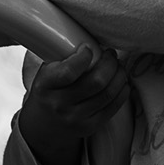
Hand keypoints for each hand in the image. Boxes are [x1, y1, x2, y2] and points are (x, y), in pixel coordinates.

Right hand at [19, 42, 130, 164]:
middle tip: (111, 54)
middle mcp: (60, 104)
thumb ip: (63, 58)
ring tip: (118, 66)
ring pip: (108, 93)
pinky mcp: (90, 127)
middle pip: (96, 81)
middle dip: (110, 63)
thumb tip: (90, 37)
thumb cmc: (48, 91)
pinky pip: (113, 107)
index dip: (84, 56)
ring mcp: (75, 118)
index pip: (69, 71)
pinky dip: (122, 91)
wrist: (41, 127)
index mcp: (45, 86)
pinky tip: (121, 81)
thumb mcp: (45, 73)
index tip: (89, 47)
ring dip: (119, 75)